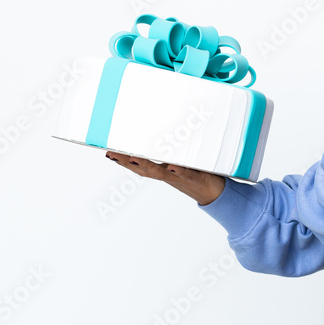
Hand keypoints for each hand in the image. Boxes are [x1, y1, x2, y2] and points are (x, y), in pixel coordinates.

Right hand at [105, 151, 224, 205]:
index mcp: (163, 170)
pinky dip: (179, 170)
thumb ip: (172, 150)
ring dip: (147, 165)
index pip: (140, 165)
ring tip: (133, 158)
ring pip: (160, 173)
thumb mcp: (183, 159)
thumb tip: (165, 133)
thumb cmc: (198, 173)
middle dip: (126, 162)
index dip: (124, 160)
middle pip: (144, 169)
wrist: (215, 192)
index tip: (108, 152)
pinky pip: (186, 174)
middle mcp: (168, 174)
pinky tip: (172, 166)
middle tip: (111, 153)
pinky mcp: (196, 177)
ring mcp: (180, 177)